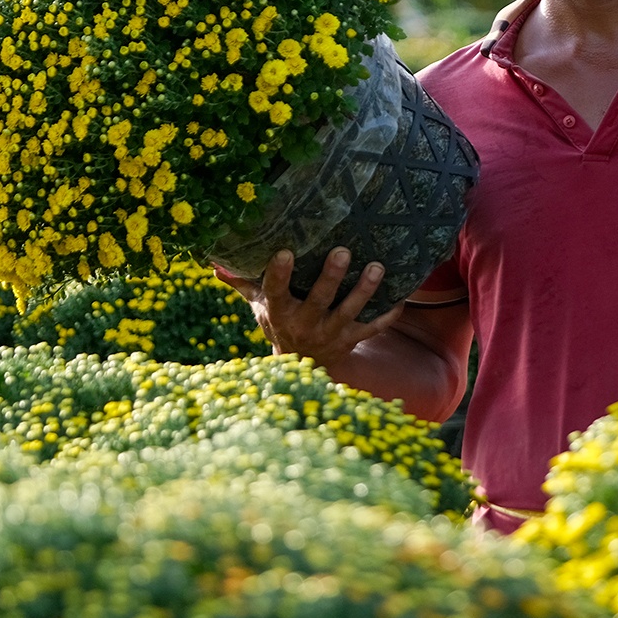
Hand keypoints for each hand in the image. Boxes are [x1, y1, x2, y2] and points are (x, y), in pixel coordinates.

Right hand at [213, 248, 404, 366]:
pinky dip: (388, 314)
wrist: (300, 366)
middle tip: (342, 251)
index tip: (284, 251)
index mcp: (280, 311)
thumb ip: (242, 282)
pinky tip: (402, 296)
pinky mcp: (352, 339)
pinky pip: (373, 328)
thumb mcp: (259, 305)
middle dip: (331, 277)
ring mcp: (331, 333)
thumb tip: (215, 261)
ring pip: (350, 311)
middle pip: (319, 299)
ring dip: (365, 290)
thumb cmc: (279, 322)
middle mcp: (305, 323)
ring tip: (377, 267)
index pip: (276, 291)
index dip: (279, 273)